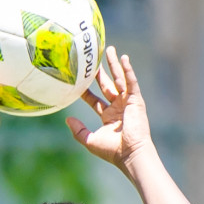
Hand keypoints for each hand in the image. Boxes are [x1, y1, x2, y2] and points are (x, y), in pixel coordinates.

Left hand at [66, 47, 153, 170]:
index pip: (94, 99)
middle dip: (101, 72)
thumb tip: (67, 118)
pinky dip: (128, 70)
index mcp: (108, 117)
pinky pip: (131, 82)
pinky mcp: (136, 100)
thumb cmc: (112, 151)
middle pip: (107, 85)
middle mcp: (118, 108)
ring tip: (110, 50)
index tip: (77, 80)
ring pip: (119, 79)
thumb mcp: (90, 140)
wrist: (130, 154)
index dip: (85, 90)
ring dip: (115, 65)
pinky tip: (124, 58)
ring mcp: (127, 103)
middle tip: (94, 58)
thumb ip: (78, 130)